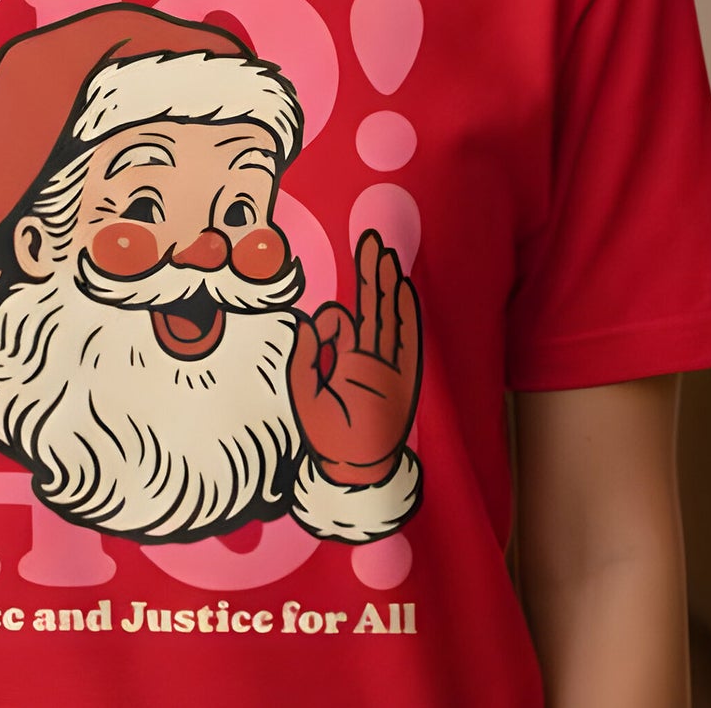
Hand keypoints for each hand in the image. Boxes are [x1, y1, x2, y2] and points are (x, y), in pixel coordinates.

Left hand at [288, 229, 420, 485]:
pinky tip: (403, 289)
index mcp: (346, 363)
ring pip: (388, 317)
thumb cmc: (327, 437)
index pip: (343, 324)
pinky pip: (406, 340)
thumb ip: (304, 356)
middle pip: (371, 308)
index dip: (332, 317)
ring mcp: (389, 367)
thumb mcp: (303, 392)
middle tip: (370, 238)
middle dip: (371, 273)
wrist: (352, 472)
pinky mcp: (404, 378)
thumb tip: (310, 322)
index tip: (324, 323)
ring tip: (386, 252)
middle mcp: (370, 360)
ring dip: (387, 284)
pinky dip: (406, 314)